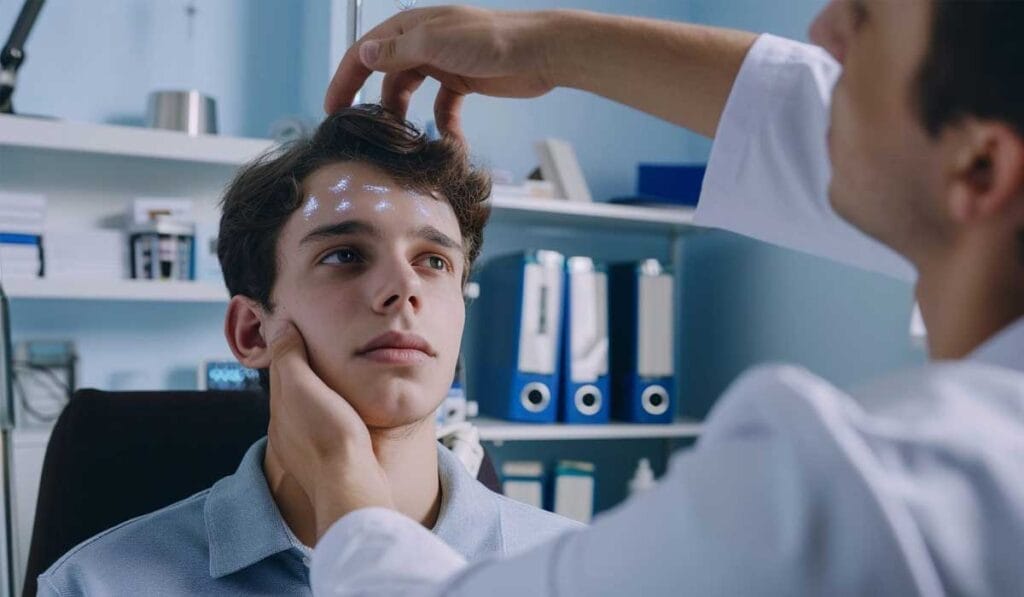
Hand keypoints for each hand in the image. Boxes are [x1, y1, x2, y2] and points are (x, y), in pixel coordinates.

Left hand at [267, 321, 393, 538]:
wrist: (351, 486)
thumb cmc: (330, 434)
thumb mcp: (303, 387)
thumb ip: (289, 357)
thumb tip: (279, 328)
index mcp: (279, 409)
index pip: (281, 367)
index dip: (290, 344)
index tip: (304, 325)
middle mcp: (287, 431)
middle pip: (294, 390)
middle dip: (304, 370)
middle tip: (322, 347)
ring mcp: (307, 450)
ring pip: (310, 411)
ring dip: (319, 394)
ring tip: (337, 378)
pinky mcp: (329, 463)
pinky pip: (326, 429)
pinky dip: (332, 415)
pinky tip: (347, 413)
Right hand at [324, 6, 560, 136]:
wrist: (541, 51)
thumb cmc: (491, 40)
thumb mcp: (437, 43)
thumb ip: (399, 51)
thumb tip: (363, 54)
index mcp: (412, 27)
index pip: (366, 52)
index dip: (345, 78)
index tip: (332, 109)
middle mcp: (424, 43)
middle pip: (385, 74)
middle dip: (372, 104)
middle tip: (360, 135)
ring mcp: (444, 62)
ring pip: (411, 93)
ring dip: (405, 118)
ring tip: (401, 143)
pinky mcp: (464, 82)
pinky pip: (443, 108)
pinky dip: (442, 126)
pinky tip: (447, 143)